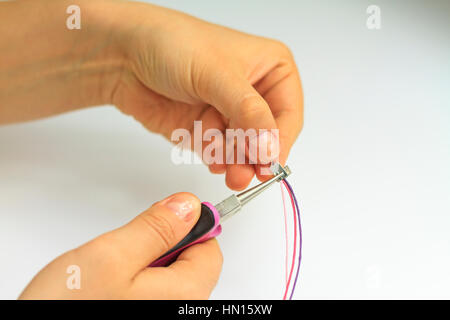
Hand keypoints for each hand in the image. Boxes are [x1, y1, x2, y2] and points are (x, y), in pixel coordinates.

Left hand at [0, 0, 302, 190]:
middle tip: (247, 175)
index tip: (269, 162)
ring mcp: (229, 113)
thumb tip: (271, 147)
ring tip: (230, 172)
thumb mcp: (218, 74)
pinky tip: (212, 157)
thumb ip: (248, 113)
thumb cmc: (174, 45)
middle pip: (268, 137)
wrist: (124, 55)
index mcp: (270, 69)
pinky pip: (222, 154)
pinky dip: (218, 160)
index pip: (288, 114)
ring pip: (245, 151)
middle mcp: (253, 93)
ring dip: (237, 164)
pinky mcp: (208, 130)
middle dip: (256, 157)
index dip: (280, 140)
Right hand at [19, 193, 221, 299]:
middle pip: (191, 264)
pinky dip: (136, 281)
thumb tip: (187, 206)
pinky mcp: (144, 312)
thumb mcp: (111, 257)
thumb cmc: (68, 311)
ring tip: (112, 274)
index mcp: (185, 297)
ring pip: (168, 277)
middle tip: (128, 251)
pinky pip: (152, 292)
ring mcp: (164, 314)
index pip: (210, 249)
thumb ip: (155, 229)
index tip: (167, 217)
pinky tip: (110, 288)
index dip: (190, 226)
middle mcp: (182, 311)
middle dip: (162, 247)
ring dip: (145, 264)